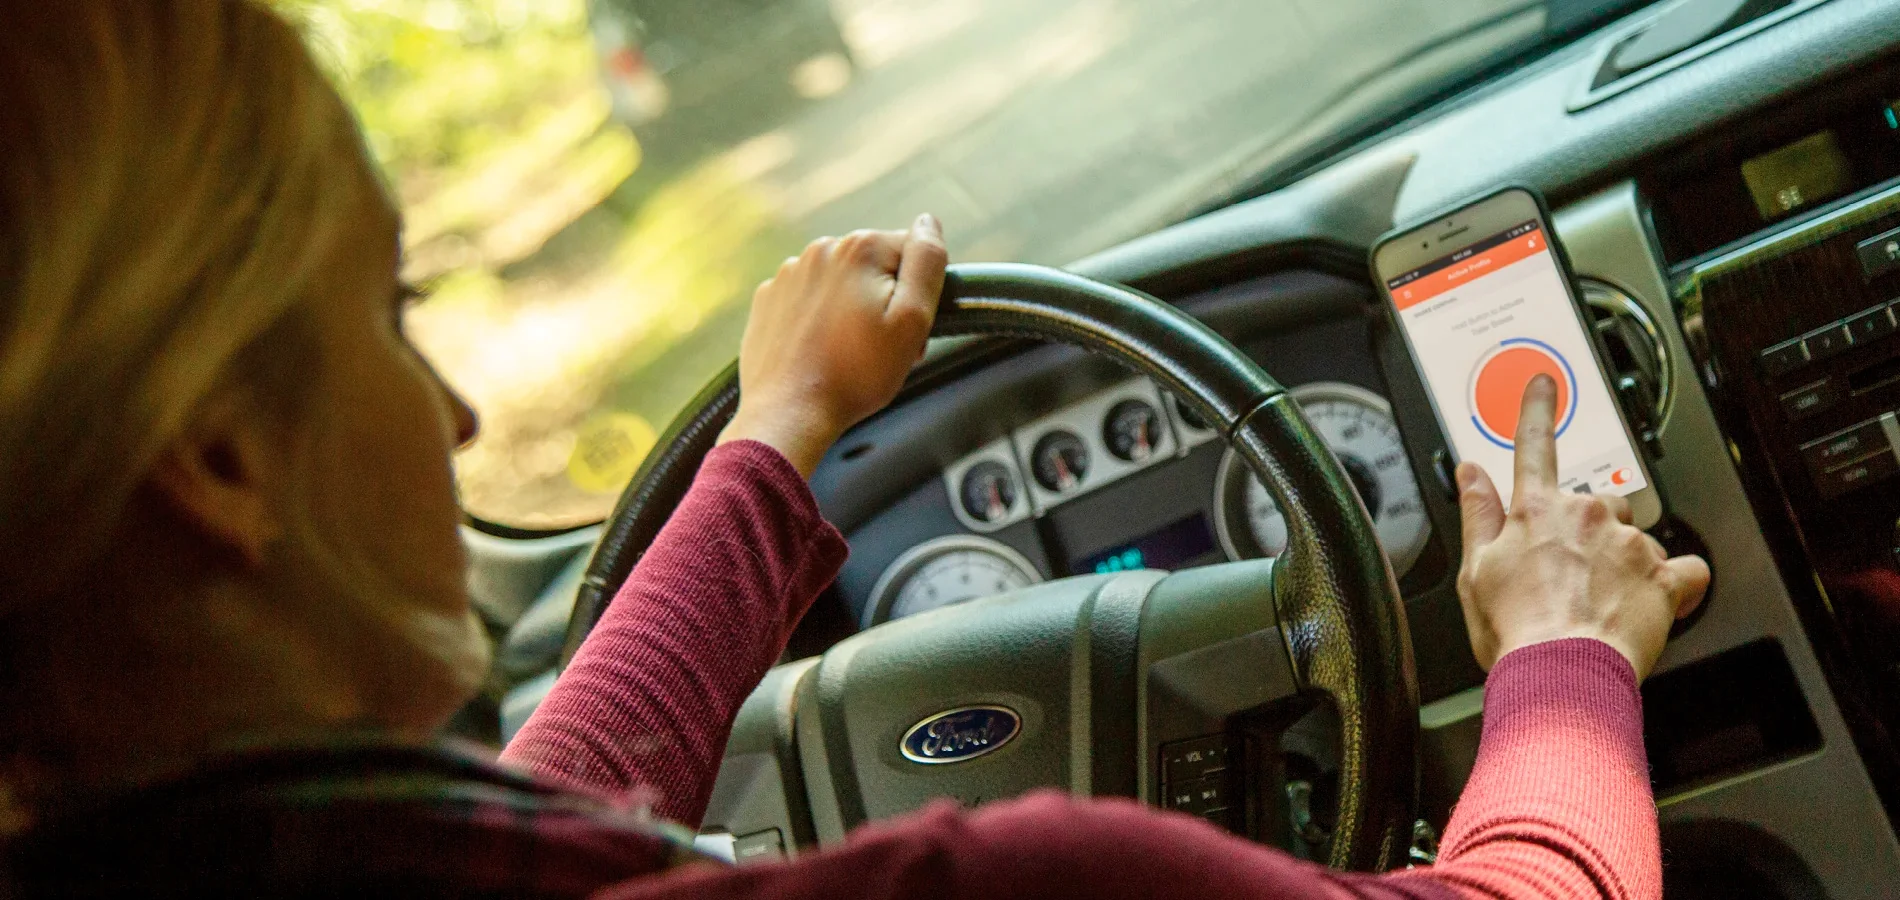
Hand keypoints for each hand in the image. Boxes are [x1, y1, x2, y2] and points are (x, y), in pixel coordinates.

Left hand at [719, 214, 948, 476]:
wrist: (788, 412)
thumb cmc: (857, 374)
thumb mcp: (912, 320)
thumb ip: (927, 262)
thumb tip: (928, 222)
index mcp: (860, 247)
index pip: (913, 254)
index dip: (919, 295)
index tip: (906, 330)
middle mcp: (821, 249)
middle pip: (876, 268)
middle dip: (885, 302)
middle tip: (881, 350)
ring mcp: (788, 273)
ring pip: (842, 284)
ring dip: (852, 311)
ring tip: (848, 356)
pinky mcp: (767, 300)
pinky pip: (809, 301)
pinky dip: (819, 321)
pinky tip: (819, 353)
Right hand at [1454, 374, 1708, 677]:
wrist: (1561, 674)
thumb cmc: (1515, 631)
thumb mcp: (1476, 570)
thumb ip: (1478, 513)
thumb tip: (1469, 472)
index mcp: (1536, 511)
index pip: (1534, 446)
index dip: (1537, 411)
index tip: (1545, 384)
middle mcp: (1587, 516)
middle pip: (1595, 503)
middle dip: (1587, 533)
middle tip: (1569, 578)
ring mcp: (1629, 545)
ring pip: (1634, 537)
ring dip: (1624, 561)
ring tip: (1601, 604)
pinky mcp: (1665, 578)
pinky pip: (1688, 570)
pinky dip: (1679, 584)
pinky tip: (1659, 603)